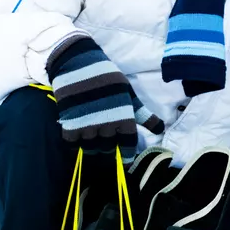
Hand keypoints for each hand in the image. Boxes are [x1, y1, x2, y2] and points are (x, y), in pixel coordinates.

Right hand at [47, 37, 159, 161]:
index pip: (129, 142)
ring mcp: (87, 125)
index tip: (127, 165)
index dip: (128, 155)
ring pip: (91, 148)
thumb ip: (142, 114)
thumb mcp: (128, 93)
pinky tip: (78, 141)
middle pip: (109, 148)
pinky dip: (75, 145)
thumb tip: (160, 129)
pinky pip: (72, 143)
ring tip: (94, 147)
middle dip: (109, 151)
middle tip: (108, 150)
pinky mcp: (70, 123)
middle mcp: (107, 123)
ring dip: (93, 150)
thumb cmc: (107, 78)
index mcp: (124, 115)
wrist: (78, 65)